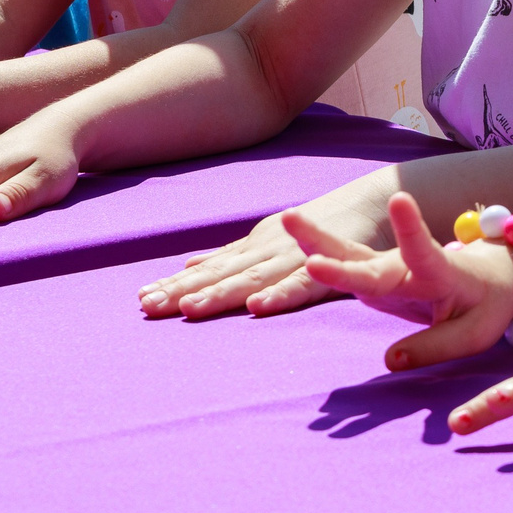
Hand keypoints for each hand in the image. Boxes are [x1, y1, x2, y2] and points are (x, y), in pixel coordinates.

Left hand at [138, 187, 386, 319]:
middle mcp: (268, 250)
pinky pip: (303, 286)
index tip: (141, 299)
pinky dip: (281, 295)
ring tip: (190, 308)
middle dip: (184, 291)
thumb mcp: (267, 239)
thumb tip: (187, 264)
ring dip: (222, 293)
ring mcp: (295, 258)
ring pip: (254, 279)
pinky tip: (258, 308)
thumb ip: (231, 255)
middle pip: (222, 274)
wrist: (371, 203)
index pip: (209, 269)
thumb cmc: (318, 228)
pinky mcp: (327, 269)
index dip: (175, 284)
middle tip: (149, 306)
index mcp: (254, 247)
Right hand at [295, 191, 512, 369]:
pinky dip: (315, 256)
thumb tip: (389, 360)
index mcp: (438, 272)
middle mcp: (404, 265)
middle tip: (304, 231)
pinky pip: (341, 267)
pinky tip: (288, 242)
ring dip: (316, 239)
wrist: (488, 278)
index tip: (400, 198)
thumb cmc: (485, 305)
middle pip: (366, 261)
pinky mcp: (371, 277)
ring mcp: (385, 269)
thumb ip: (432, 347)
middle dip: (333, 254)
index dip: (411, 227)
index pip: (423, 250)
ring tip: (287, 218)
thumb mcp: (473, 333)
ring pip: (347, 256)